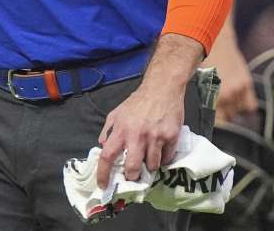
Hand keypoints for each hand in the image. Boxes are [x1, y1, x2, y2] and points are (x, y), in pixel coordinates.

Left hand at [95, 33, 202, 187]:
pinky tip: (161, 151)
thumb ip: (108, 129)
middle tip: (132, 176)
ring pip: (152, 166)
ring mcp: (156, 137)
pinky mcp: (171, 137)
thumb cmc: (137, 102)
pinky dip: (163, 159)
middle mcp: (137, 135)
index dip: (103, 173)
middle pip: (132, 167)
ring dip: (149, 167)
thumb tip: (101, 145)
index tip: (103, 185)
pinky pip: (167, 158)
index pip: (107, 156)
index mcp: (121, 130)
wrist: (161, 89)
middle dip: (132, 177)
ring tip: (148, 159)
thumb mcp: (117, 113)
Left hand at [204, 39, 257, 121]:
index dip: (212, 123)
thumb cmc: (204, 63)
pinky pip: (250, 106)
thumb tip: (201, 116)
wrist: (217, 44)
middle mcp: (226, 94)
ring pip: (238, 113)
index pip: (216, 121)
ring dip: (233, 111)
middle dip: (222, 117)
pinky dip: (245, 106)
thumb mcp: (199, 81)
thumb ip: (203, 98)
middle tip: (217, 112)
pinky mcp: (247, 84)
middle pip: (228, 118)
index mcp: (211, 94)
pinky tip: (237, 101)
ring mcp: (239, 89)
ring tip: (225, 103)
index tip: (210, 124)